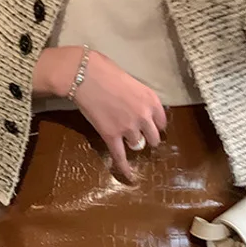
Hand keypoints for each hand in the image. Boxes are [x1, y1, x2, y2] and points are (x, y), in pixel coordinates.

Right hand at [34, 47, 166, 180]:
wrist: (83, 75)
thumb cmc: (104, 70)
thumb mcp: (131, 80)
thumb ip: (138, 96)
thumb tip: (135, 104)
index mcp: (151, 100)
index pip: (162, 121)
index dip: (155, 125)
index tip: (149, 126)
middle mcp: (144, 116)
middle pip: (154, 137)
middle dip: (147, 136)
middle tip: (137, 134)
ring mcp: (128, 128)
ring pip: (138, 145)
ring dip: (132, 142)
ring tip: (122, 138)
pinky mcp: (111, 136)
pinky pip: (120, 156)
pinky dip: (125, 168)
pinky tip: (130, 176)